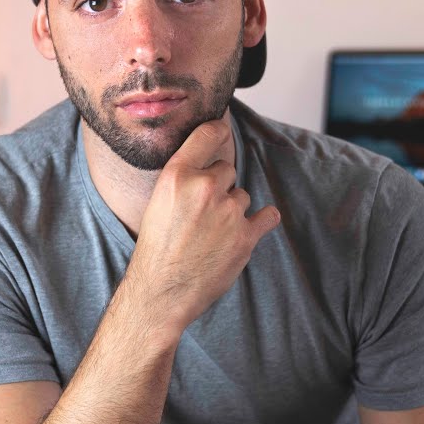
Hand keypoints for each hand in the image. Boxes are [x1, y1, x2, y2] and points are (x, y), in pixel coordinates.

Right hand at [123, 118, 280, 331]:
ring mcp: (228, 212)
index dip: (218, 130)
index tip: (222, 131)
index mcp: (177, 175)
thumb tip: (208, 166)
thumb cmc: (156, 249)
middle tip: (202, 212)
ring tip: (212, 233)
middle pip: (227, 170)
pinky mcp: (245, 236)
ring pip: (243, 196)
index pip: (208, 134)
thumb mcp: (158, 202)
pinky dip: (261, 222)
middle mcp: (204, 188)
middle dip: (219, 187)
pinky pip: (267, 216)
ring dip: (233, 210)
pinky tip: (248, 229)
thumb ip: (183, 180)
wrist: (161, 292)